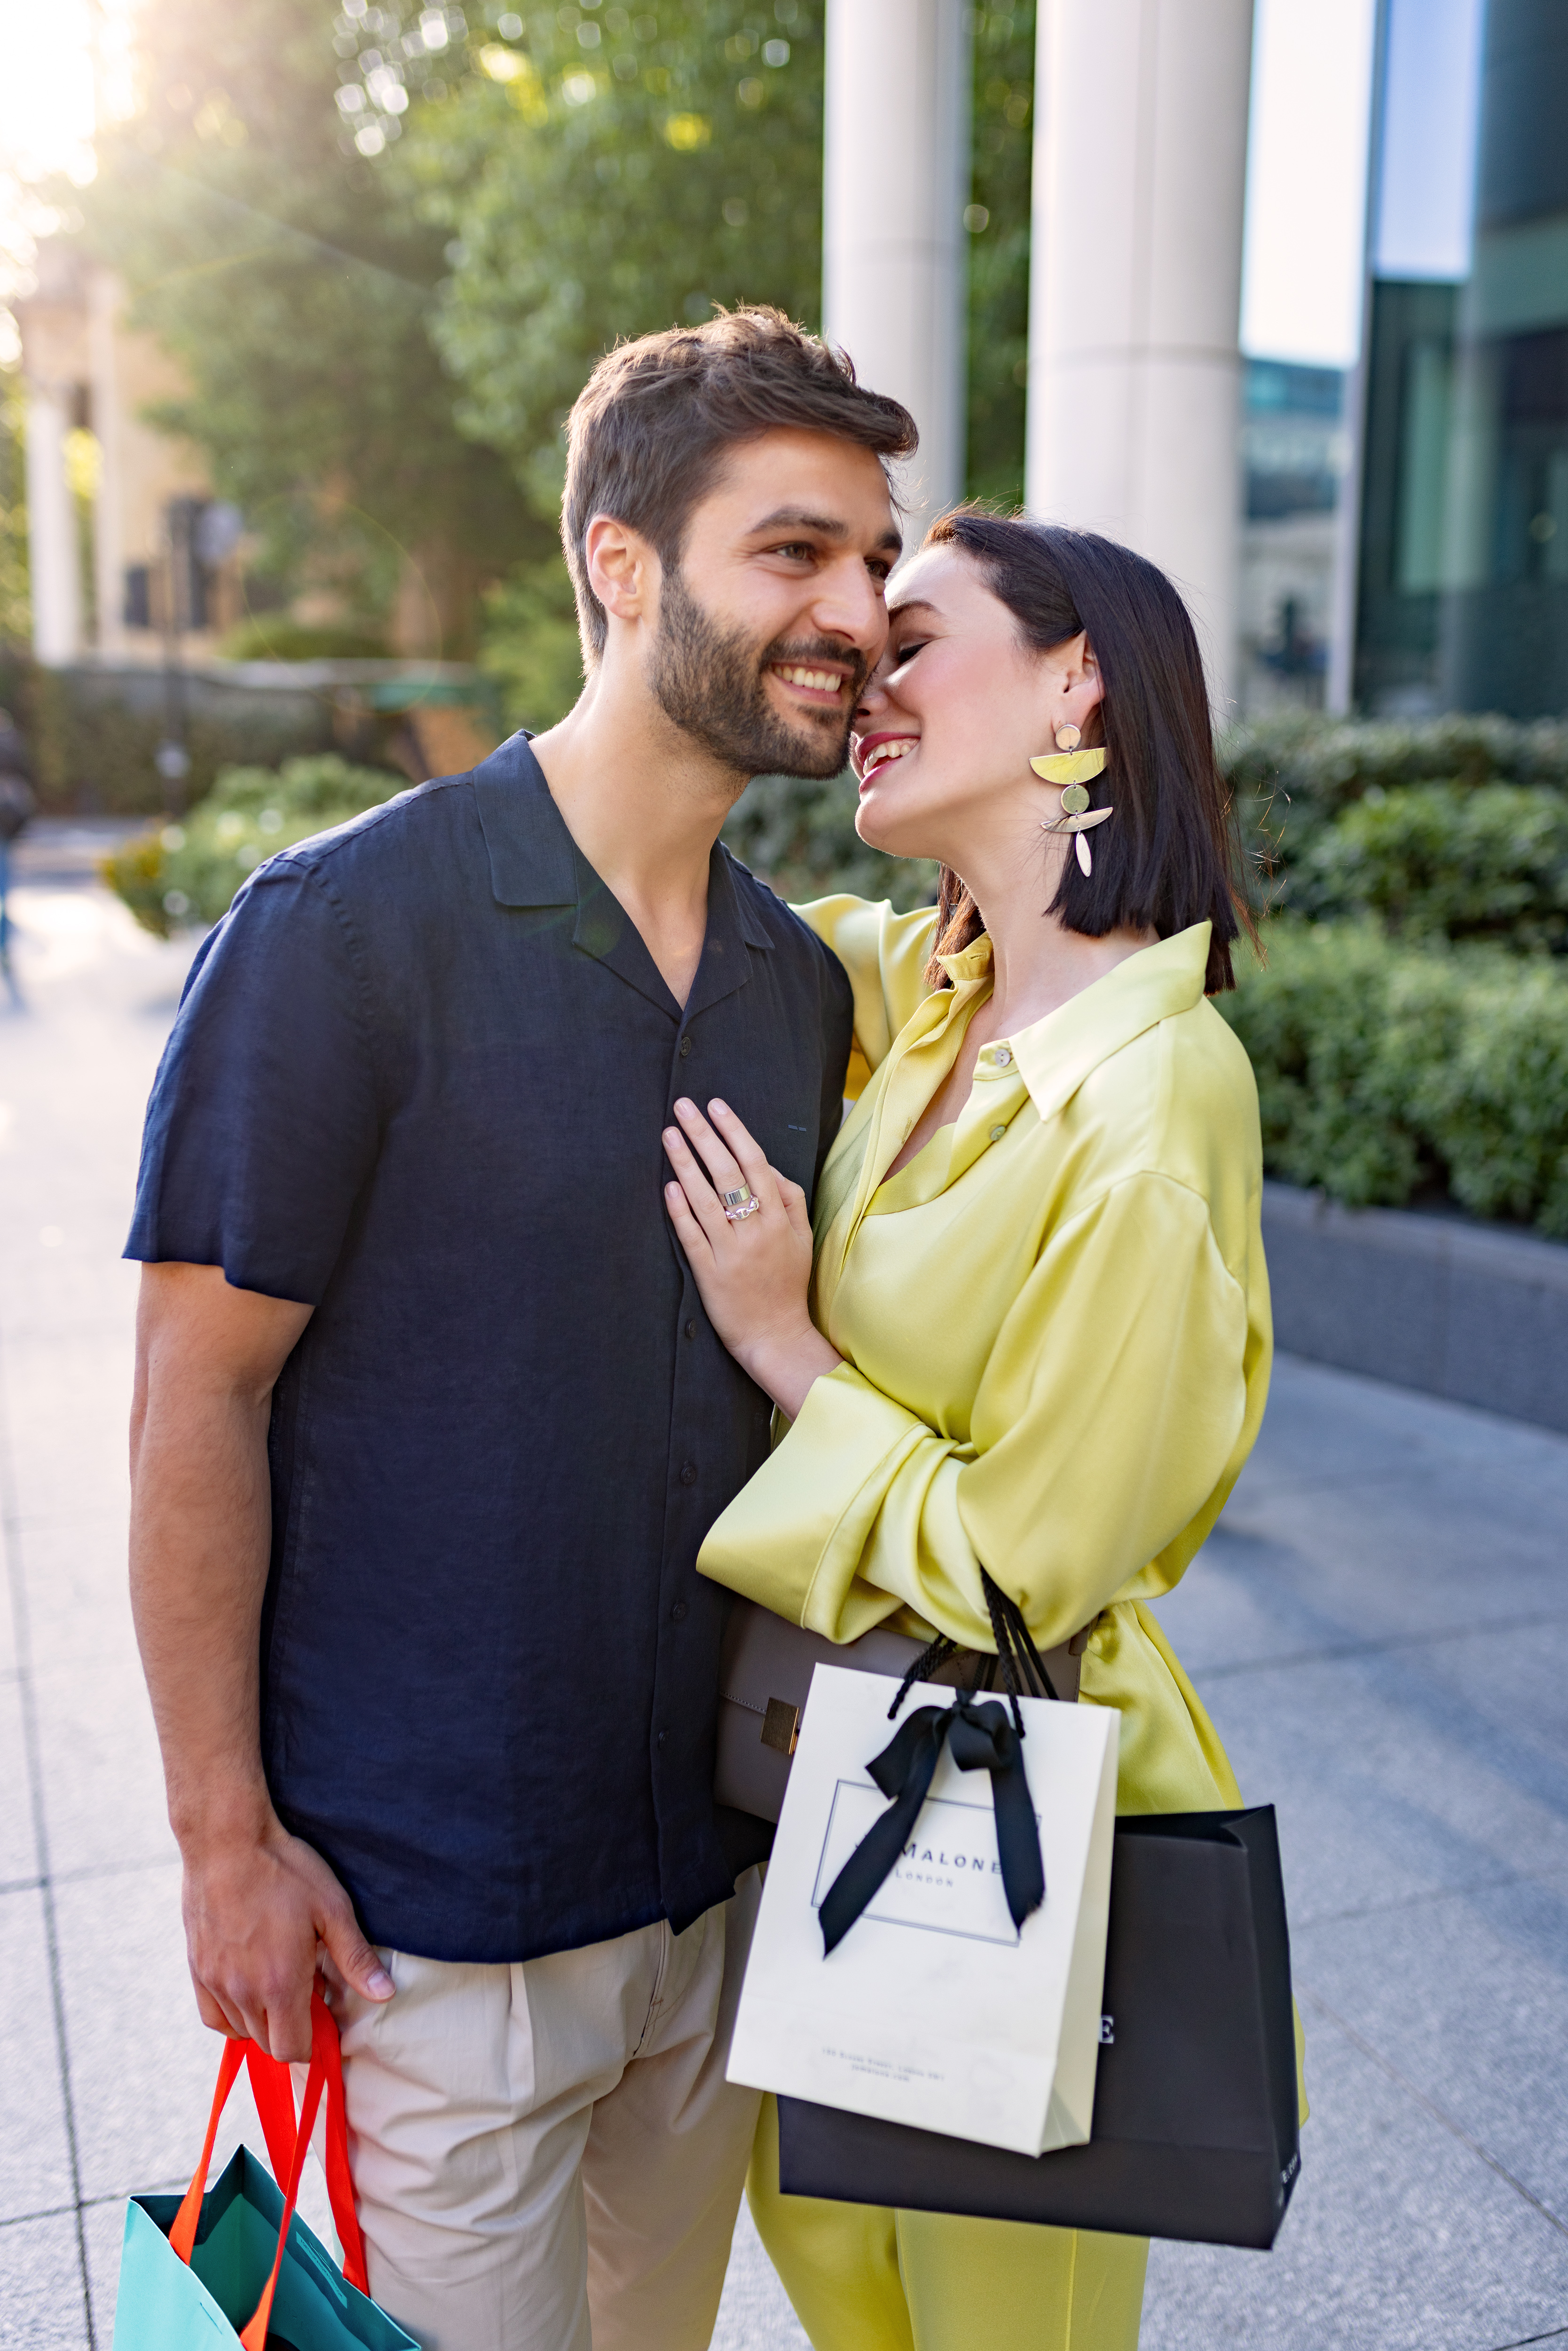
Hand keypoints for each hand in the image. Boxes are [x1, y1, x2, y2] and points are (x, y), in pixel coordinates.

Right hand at [180, 1802, 393, 2060]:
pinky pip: (213, 2017)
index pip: (293, 2050)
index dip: (314, 2043)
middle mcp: (243, 1992)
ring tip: (280, 1980)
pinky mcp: (197, 1969)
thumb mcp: (332, 1909)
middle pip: (268, 2044)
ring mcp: (215, 1982)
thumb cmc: (284, 1871)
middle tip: (308, 1990)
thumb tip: (384, 1994)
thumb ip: (355, 1958)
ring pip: (241, 2031)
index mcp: (280, 1984)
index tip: (325, 2016)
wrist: (227, 1842)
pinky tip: (249, 1987)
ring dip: (264, 2020)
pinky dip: (232, 2015)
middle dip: (292, 2029)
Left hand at [663, 1098, 841, 1418]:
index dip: (734, 1132)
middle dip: (704, 1135)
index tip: (716, 1106)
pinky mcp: (709, 1273)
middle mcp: (755, 1231)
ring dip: (684, 1163)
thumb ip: (789, 1199)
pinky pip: (692, 1235)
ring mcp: (731, 1252)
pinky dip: (679, 1209)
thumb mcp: (802, 1238)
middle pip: (727, 1173)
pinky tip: (668, 1184)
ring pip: (705, 1199)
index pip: (755, 1163)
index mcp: (779, 1218)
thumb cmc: (788, 1283)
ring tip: (668, 1134)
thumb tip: (767, 1166)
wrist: (777, 1336)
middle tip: (683, 1106)